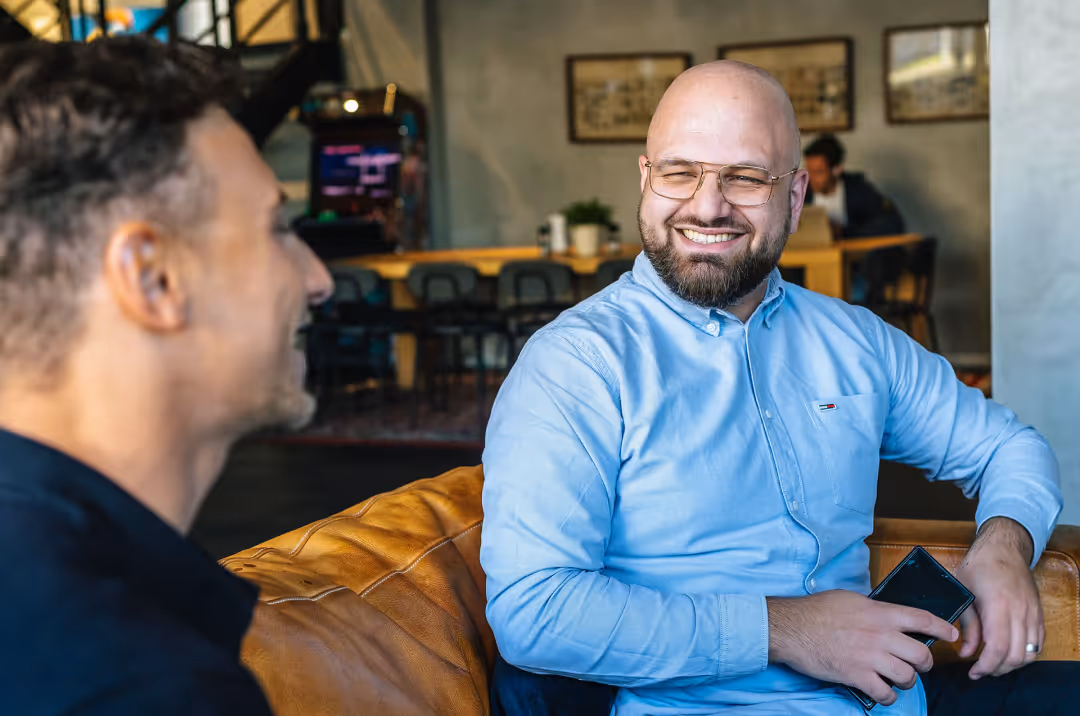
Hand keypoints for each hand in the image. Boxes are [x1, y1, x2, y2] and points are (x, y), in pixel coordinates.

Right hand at [768, 590, 957, 706]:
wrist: (792, 628)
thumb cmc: (816, 611)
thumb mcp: (849, 599)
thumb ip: (873, 608)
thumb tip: (887, 616)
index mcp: (879, 613)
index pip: (921, 619)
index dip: (942, 628)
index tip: (952, 635)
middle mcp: (880, 635)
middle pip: (920, 655)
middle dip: (924, 663)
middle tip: (918, 664)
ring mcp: (870, 657)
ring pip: (907, 676)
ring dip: (906, 681)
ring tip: (899, 679)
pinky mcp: (857, 675)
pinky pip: (886, 693)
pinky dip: (889, 696)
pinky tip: (884, 691)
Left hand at [956, 517, 1043, 679]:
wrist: (1003, 548)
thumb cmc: (978, 566)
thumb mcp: (964, 592)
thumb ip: (967, 625)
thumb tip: (966, 652)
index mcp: (998, 605)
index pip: (997, 648)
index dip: (985, 666)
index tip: (973, 671)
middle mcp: (1020, 611)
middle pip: (1015, 656)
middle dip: (997, 669)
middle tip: (980, 670)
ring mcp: (1033, 613)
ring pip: (1030, 653)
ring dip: (1012, 664)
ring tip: (994, 664)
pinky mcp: (1038, 614)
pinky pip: (1038, 643)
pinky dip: (1026, 654)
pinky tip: (1009, 653)